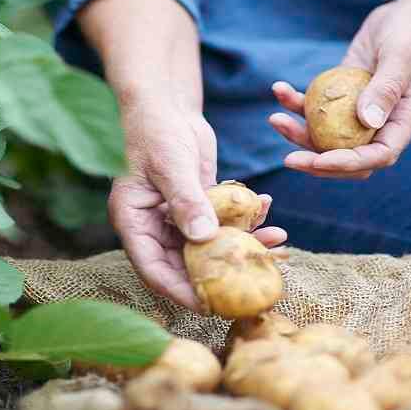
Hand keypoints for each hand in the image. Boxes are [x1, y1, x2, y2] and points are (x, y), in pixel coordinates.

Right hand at [110, 103, 286, 310]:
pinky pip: (222, 223)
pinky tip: (268, 209)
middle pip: (185, 265)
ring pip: (209, 246)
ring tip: (277, 241)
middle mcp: (153, 227)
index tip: (211, 305)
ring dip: (242, 245)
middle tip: (255, 282)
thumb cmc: (155, 129)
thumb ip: (187, 200)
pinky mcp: (198, 206)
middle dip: (221, 273)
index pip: (154, 271)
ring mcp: (176, 218)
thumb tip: (204, 239)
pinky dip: (245, 220)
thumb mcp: (171, 164)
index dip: (181, 291)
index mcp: (134, 223)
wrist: (164, 104)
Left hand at [269, 0, 410, 177]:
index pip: (378, 156)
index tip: (318, 162)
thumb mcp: (402, 55)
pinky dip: (297, 103)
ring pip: (328, 136)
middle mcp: (382, 122)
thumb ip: (386, 88)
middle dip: (317, 162)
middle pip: (349, 155)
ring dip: (299, 133)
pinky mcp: (343, 95)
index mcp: (403, 119)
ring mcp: (361, 110)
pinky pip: (318, 107)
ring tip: (275, 118)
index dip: (348, 164)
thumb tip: (366, 121)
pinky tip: (280, 89)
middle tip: (288, 160)